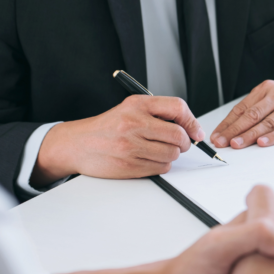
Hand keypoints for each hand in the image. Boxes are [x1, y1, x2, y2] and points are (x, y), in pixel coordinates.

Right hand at [32, 95, 203, 186]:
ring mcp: (131, 146)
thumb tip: (190, 128)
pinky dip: (161, 165)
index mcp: (137, 105)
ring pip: (172, 154)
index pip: (177, 108)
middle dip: (184, 142)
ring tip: (158, 150)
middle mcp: (134, 123)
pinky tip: (148, 159)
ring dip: (172, 155)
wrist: (78, 144)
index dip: (192, 122)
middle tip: (180, 144)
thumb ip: (158, 114)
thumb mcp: (130, 109)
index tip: (196, 132)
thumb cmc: (108, 127)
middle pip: (178, 136)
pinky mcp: (129, 165)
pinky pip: (161, 168)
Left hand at [210, 74, 273, 148]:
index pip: (243, 108)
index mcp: (268, 89)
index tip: (217, 135)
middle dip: (234, 130)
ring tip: (237, 145)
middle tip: (222, 142)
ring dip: (250, 135)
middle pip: (252, 115)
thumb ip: (259, 107)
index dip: (228, 123)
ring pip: (267, 122)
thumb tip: (234, 127)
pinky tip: (263, 143)